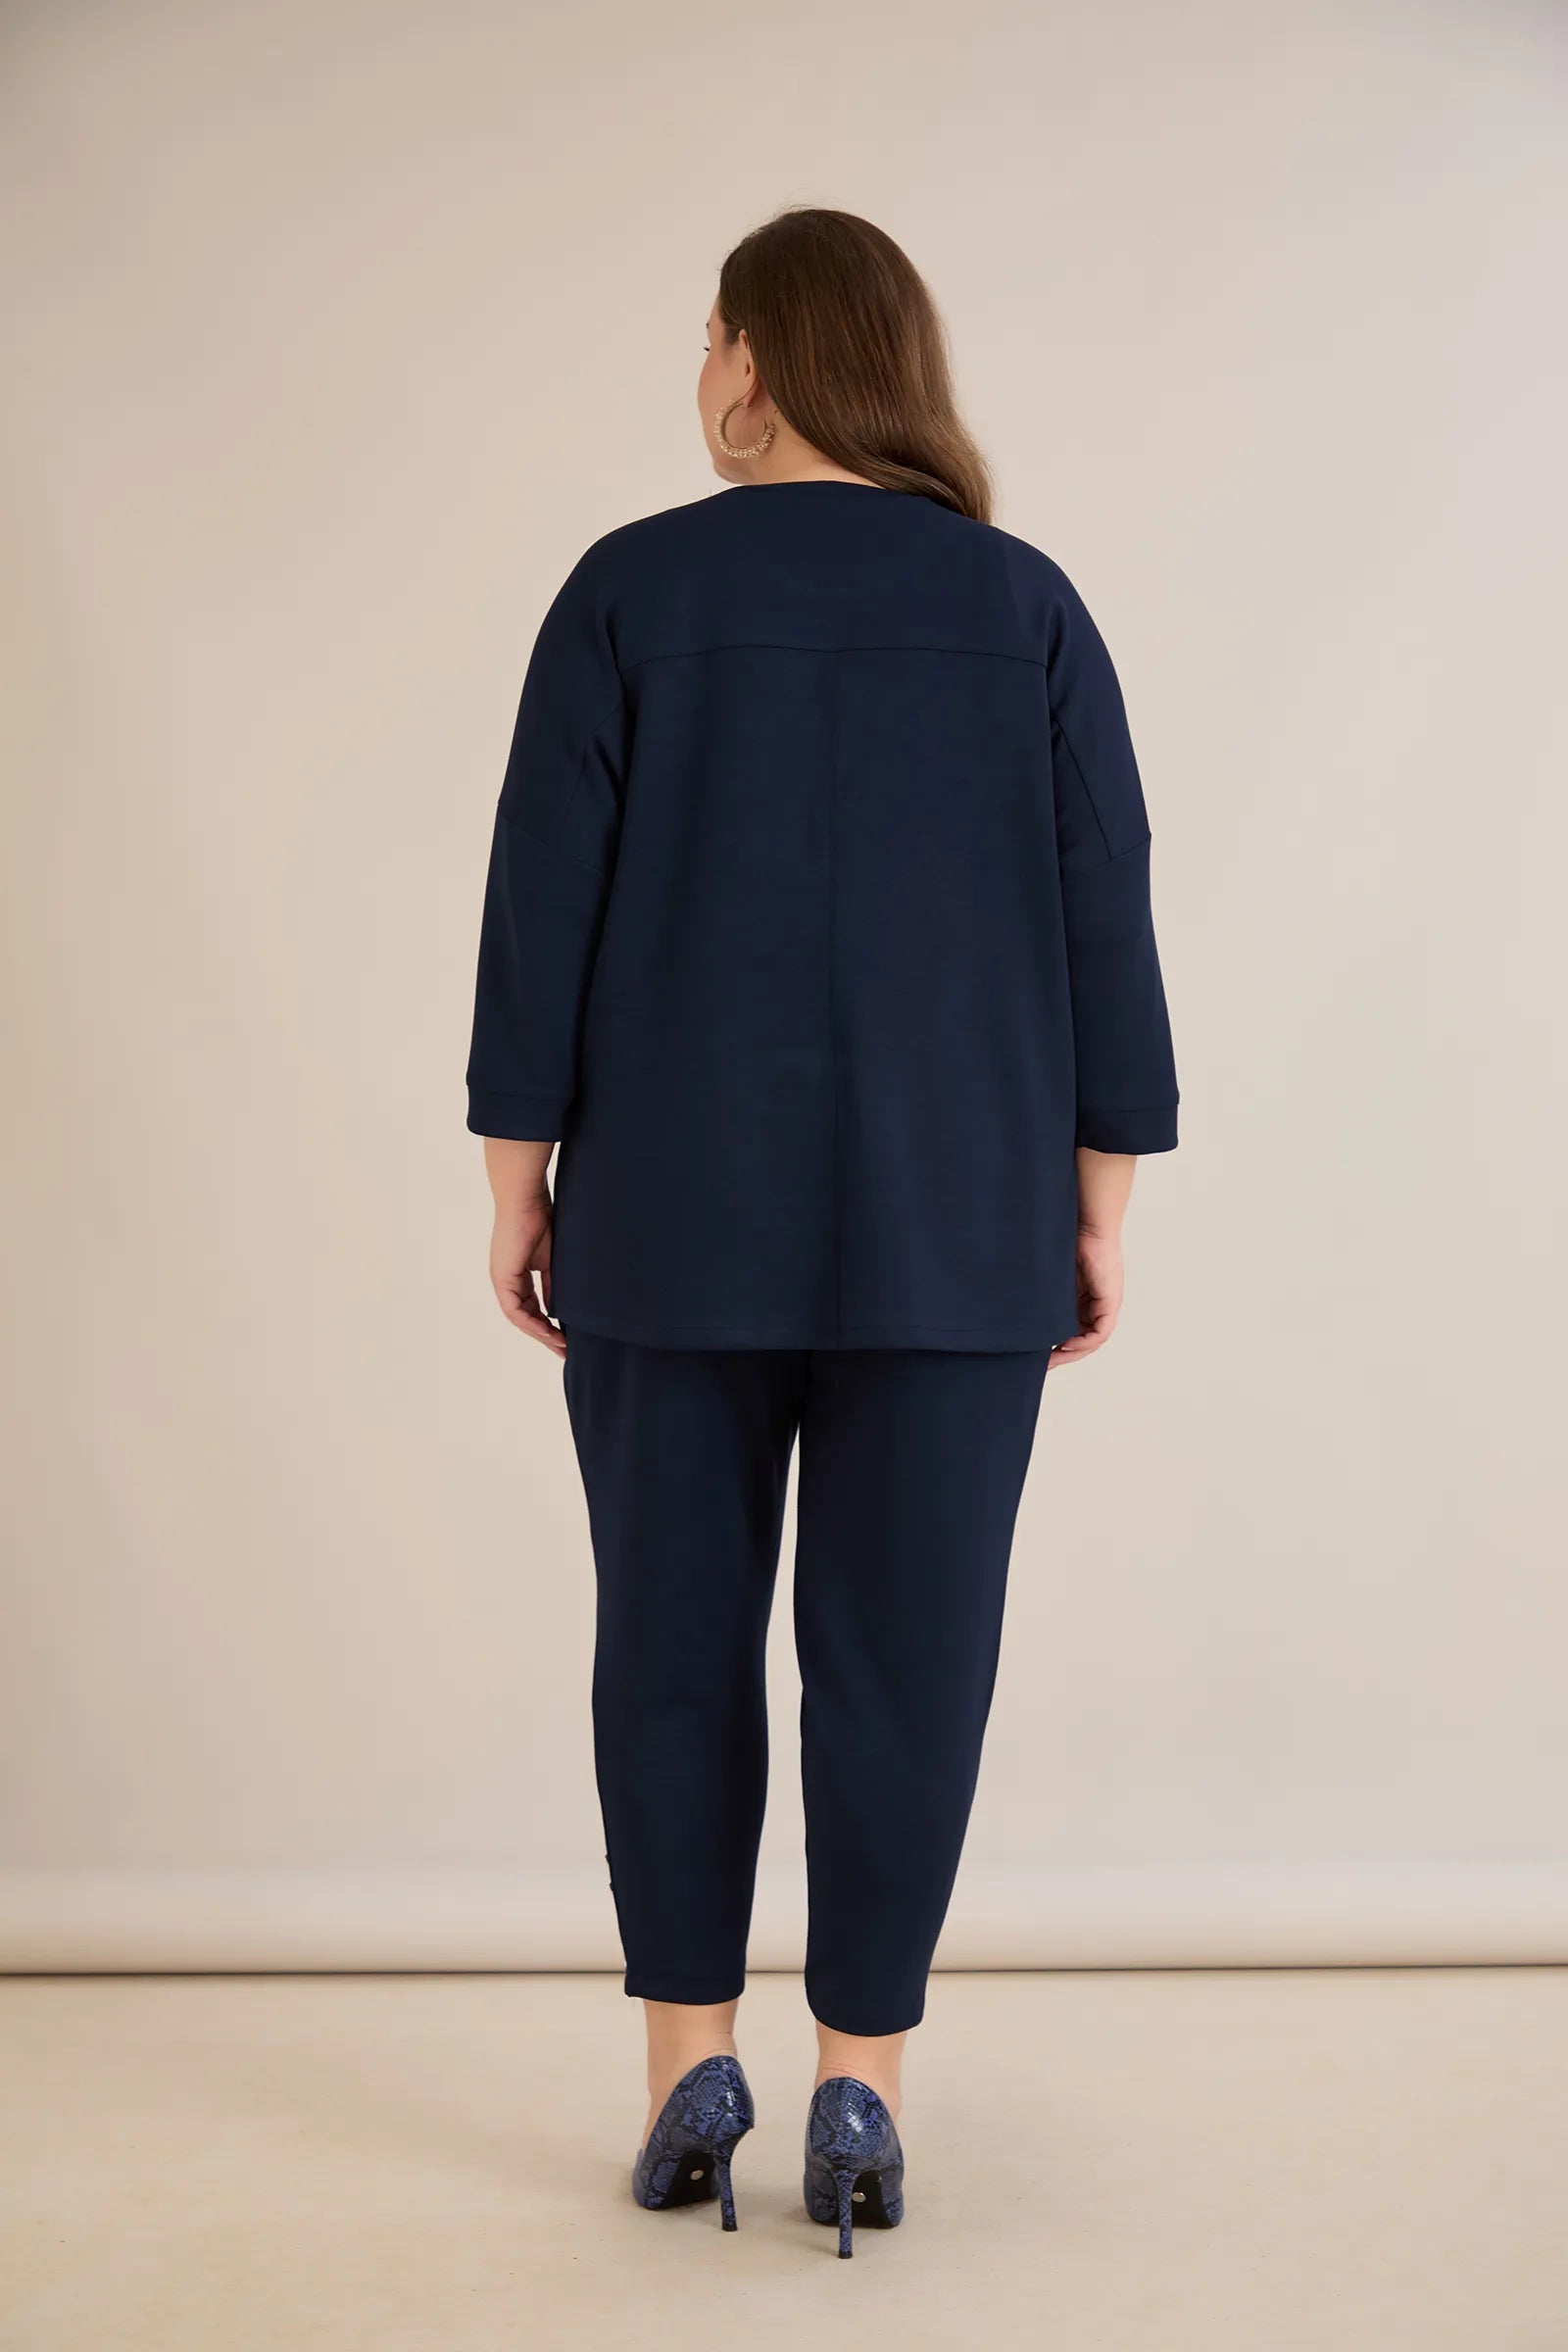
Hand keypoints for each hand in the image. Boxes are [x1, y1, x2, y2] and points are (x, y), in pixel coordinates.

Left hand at [489, 1194, 564, 1357]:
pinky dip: (533, 1323)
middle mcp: (506, 1279)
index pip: (531, 1306)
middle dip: (545, 1335)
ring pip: (519, 1317)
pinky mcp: (503, 1277)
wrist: (526, 1198)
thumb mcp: (553, 1257)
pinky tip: (550, 1332)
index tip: (566, 1336)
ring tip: (561, 1346)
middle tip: (565, 1351)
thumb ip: (555, 1281)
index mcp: (517, 1272)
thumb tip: (563, 1305)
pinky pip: (515, 1310)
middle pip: (524, 1316)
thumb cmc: (541, 1217)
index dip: (548, 1323)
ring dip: (540, 1334)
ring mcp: (502, 1279)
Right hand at [1050, 1226, 1123, 1366]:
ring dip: (1072, 1352)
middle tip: (1043, 1365)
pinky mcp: (1109, 1301)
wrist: (1085, 1223)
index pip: (1071, 1328)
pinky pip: (1099, 1332)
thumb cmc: (1064, 1239)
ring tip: (1052, 1360)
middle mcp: (1094, 1302)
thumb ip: (1043, 1292)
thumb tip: (1016, 1307)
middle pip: (1081, 1337)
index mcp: (1081, 1296)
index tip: (1038, 1353)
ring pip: (1090, 1338)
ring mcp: (1104, 1303)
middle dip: (1063, 1354)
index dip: (1057, 1343)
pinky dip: (1084, 1342)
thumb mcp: (1050, 1274)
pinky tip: (1066, 1345)